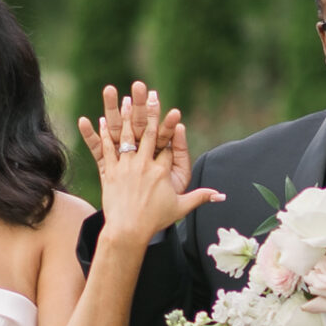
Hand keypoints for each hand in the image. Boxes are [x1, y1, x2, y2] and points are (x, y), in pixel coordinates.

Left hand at [78, 79, 220, 246]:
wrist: (128, 231)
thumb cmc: (154, 221)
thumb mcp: (180, 208)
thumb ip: (200, 197)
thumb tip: (221, 196)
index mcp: (161, 171)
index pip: (167, 144)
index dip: (170, 126)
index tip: (173, 110)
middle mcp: (144, 165)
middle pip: (149, 133)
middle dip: (150, 112)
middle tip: (150, 94)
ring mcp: (126, 167)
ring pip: (127, 137)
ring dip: (127, 117)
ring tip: (127, 100)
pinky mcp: (110, 173)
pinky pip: (107, 149)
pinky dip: (104, 134)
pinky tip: (103, 120)